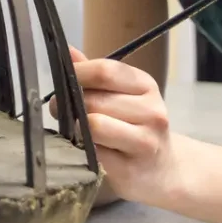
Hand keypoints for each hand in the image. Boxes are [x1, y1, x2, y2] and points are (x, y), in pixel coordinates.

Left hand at [50, 47, 179, 205]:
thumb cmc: (134, 128)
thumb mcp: (122, 96)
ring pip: (93, 125)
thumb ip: (95, 76)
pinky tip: (86, 150)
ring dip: (75, 127)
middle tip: (60, 110)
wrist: (162, 171)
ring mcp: (145, 141)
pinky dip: (83, 149)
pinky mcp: (131, 169)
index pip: (105, 71)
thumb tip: (67, 51)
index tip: (63, 83)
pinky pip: (94, 153)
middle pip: (94, 100)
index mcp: (146, 86)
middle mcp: (151, 111)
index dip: (77, 75)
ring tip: (73, 129)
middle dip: (69, 104)